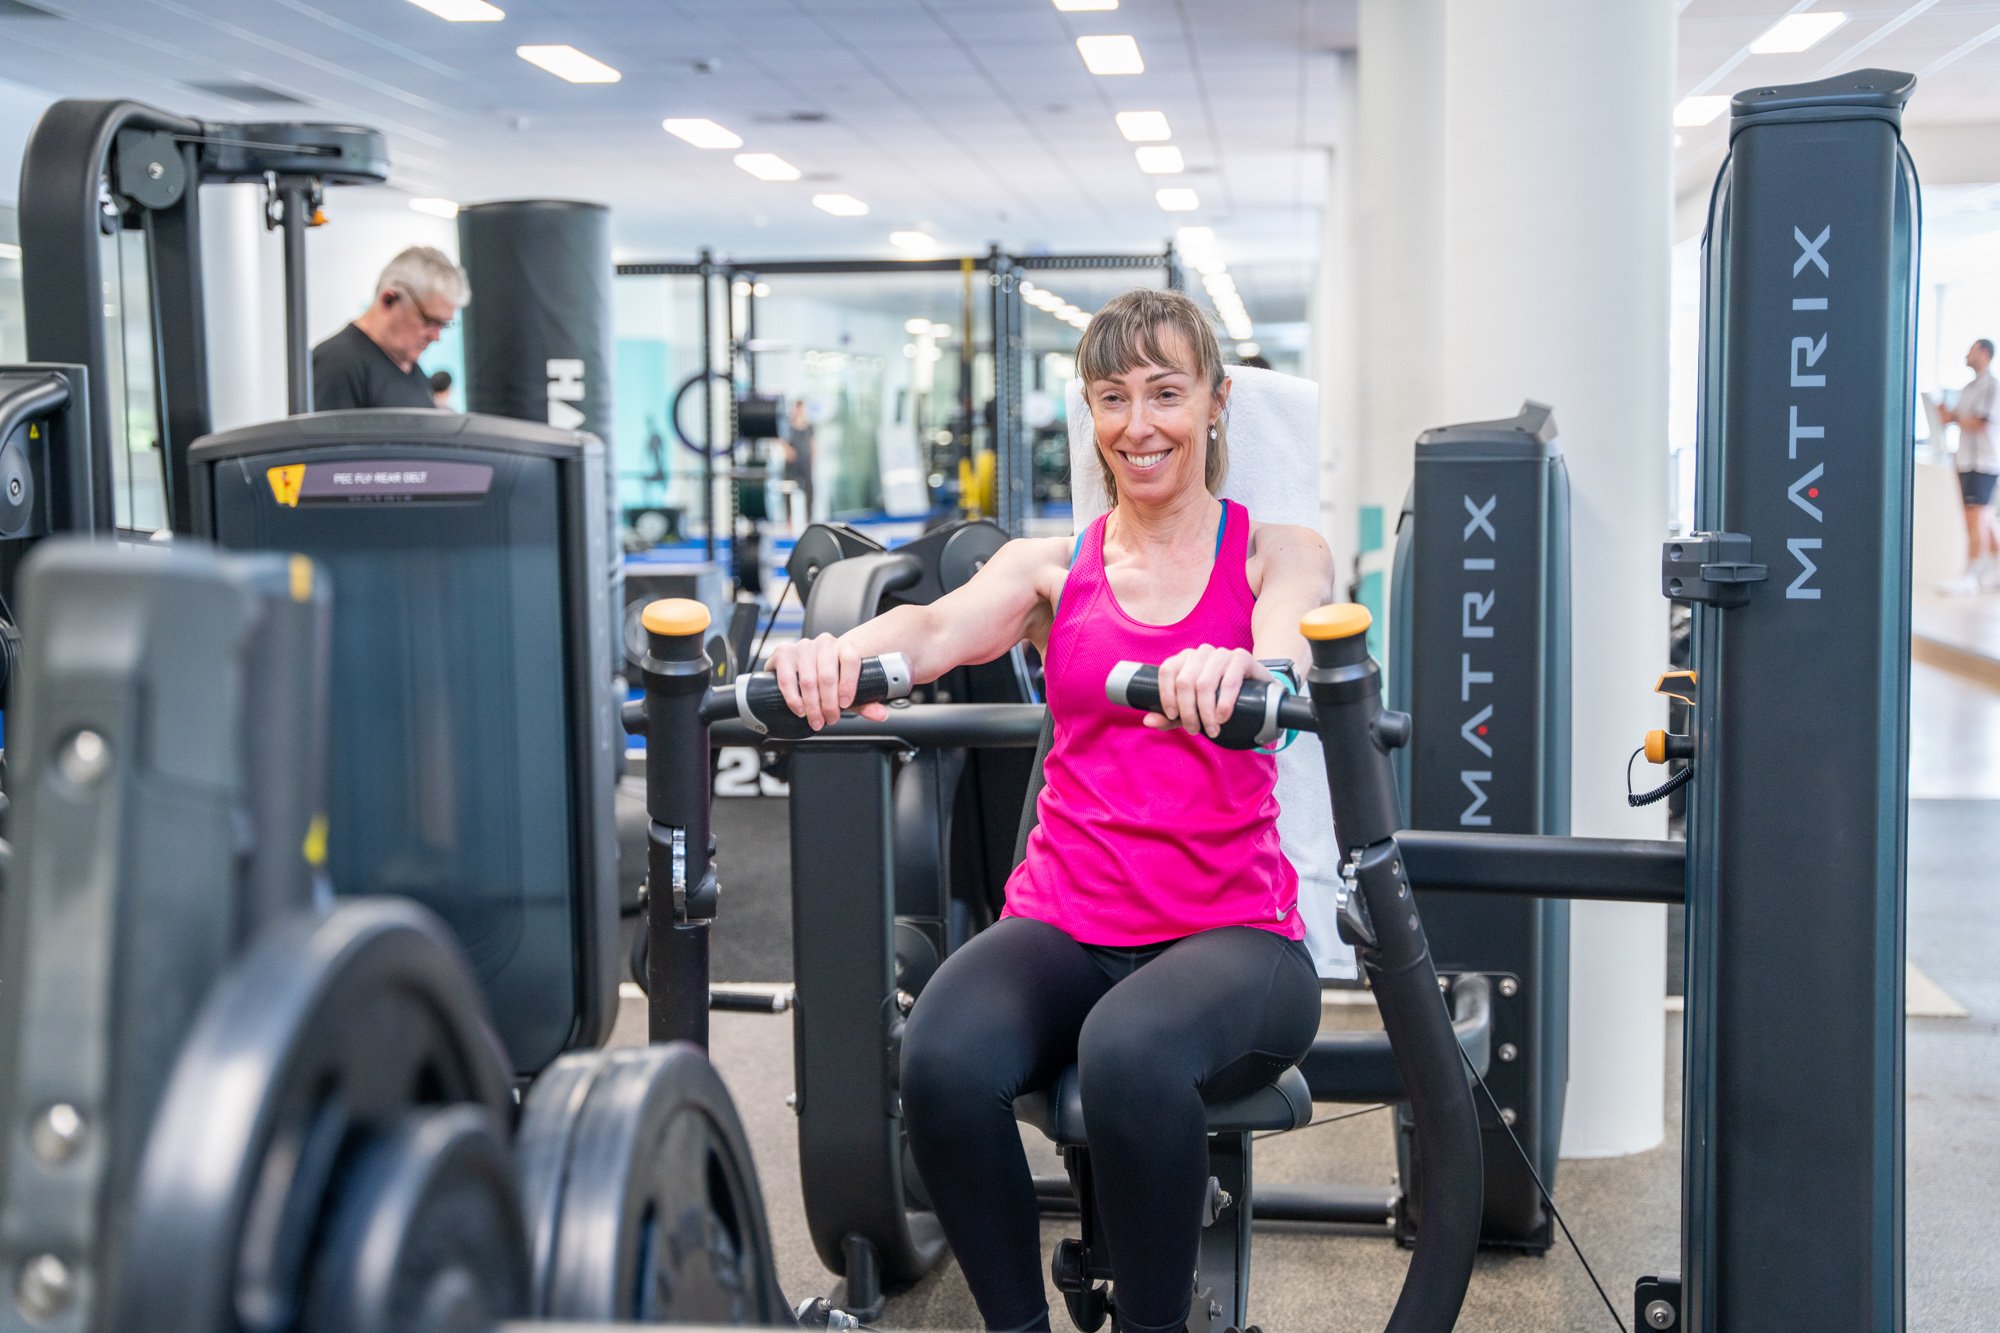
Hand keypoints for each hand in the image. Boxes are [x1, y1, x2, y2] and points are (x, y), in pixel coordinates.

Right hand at [765, 634, 891, 730]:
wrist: (804, 666)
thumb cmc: (829, 679)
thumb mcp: (848, 691)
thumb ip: (866, 702)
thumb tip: (881, 715)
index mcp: (844, 647)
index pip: (850, 659)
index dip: (848, 684)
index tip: (845, 704)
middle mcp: (824, 643)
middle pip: (827, 675)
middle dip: (828, 704)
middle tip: (830, 719)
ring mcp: (803, 646)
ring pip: (808, 680)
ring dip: (812, 705)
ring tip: (816, 720)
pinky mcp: (783, 652)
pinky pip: (787, 678)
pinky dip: (793, 698)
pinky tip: (799, 709)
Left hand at [1145, 644, 1271, 739]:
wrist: (1257, 693)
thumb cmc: (1219, 700)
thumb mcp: (1193, 709)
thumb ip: (1171, 716)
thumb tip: (1148, 721)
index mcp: (1185, 659)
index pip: (1167, 671)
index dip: (1166, 695)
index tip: (1172, 716)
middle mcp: (1201, 652)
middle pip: (1185, 681)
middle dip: (1187, 711)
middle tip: (1194, 730)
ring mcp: (1222, 654)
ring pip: (1204, 684)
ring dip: (1205, 712)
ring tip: (1211, 730)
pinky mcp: (1241, 658)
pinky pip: (1228, 682)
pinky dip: (1223, 704)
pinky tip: (1222, 718)